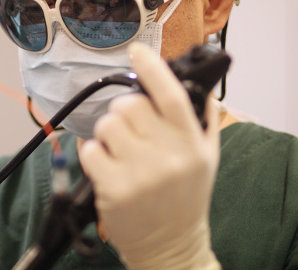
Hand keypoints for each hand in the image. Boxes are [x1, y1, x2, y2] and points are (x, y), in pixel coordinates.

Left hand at [79, 42, 220, 269]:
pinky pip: (89, 150)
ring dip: (107, 132)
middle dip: (124, 110)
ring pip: (107, 124)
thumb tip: (197, 83)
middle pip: (130, 104)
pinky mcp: (114, 189)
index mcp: (192, 143)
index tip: (137, 51)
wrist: (171, 247)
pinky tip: (107, 167)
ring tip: (119, 150)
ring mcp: (140, 173)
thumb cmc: (186, 198)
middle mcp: (169, 156)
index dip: (152, 68)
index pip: (172, 95)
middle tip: (129, 127)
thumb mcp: (207, 158)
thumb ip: (202, 119)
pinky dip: (93, 154)